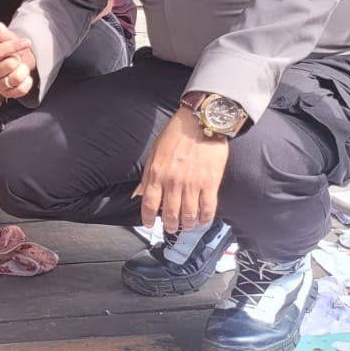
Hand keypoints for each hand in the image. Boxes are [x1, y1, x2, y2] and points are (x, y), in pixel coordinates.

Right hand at [0, 22, 35, 98]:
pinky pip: (21, 90)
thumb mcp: (5, 39)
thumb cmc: (7, 50)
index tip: (27, 42)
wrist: (14, 63)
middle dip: (18, 58)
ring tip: (20, 67)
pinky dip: (27, 82)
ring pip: (16, 78)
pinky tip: (24, 77)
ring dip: (23, 70)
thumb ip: (2, 34)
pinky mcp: (5, 94)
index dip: (14, 46)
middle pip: (9, 64)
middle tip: (16, 57)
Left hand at [135, 108, 228, 233]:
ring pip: (188, 214)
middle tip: (170, 228)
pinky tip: (202, 220)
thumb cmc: (177, 134)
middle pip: (169, 213)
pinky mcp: (210, 183)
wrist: (201, 122)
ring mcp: (192, 184)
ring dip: (186, 224)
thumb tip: (139, 193)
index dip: (147, 218)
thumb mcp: (154, 152)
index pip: (148, 203)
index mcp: (157, 174)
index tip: (148, 225)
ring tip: (186, 226)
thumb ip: (147, 175)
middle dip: (169, 225)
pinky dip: (205, 218)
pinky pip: (208, 207)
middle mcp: (173, 181)